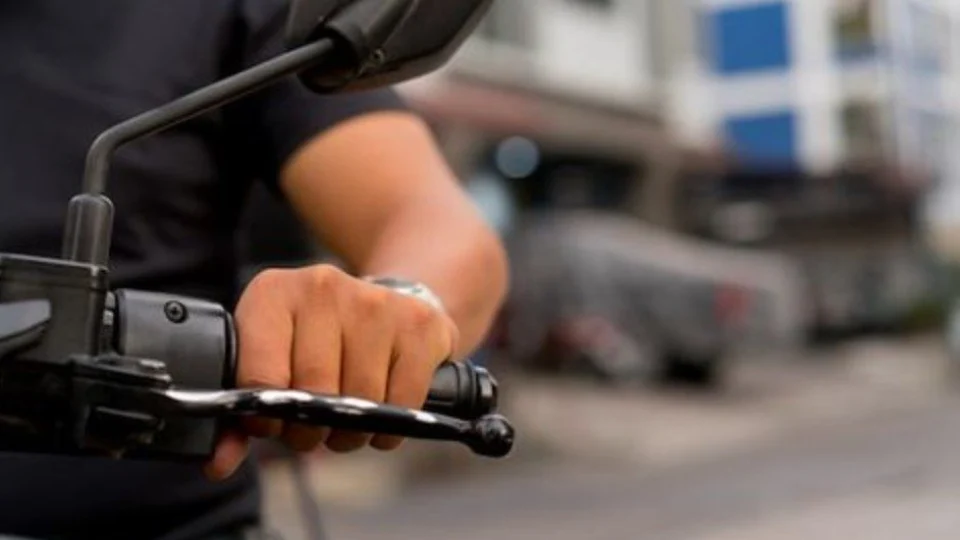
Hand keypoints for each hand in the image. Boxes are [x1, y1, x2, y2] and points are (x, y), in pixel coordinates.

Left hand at [205, 264, 457, 479]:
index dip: (266, 417)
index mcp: (273, 293)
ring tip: (345, 422)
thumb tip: (219, 464)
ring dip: (352, 430)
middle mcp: (323, 288)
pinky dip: (390, 425)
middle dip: (311, 429)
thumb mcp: (269, 359)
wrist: (385, 301)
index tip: (273, 425)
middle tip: (312, 431)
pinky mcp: (418, 323)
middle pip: (314, 392)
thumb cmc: (316, 339)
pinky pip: (403, 401)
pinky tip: (381, 415)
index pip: (261, 377)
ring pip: (361, 399)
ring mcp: (375, 302)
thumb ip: (237, 416)